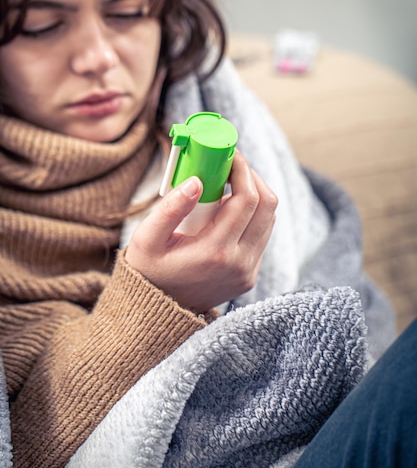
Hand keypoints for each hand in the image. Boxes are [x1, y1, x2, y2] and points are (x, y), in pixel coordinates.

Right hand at [125, 151, 277, 312]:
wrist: (157, 312)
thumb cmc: (149, 271)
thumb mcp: (147, 239)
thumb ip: (169, 208)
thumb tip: (196, 180)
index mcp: (215, 252)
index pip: (247, 200)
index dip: (243, 170)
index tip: (231, 155)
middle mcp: (239, 263)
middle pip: (267, 207)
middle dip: (253, 177)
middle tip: (232, 165)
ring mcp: (248, 271)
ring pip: (269, 219)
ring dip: (255, 195)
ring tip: (230, 184)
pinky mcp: (250, 275)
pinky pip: (262, 235)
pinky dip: (253, 214)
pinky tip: (230, 207)